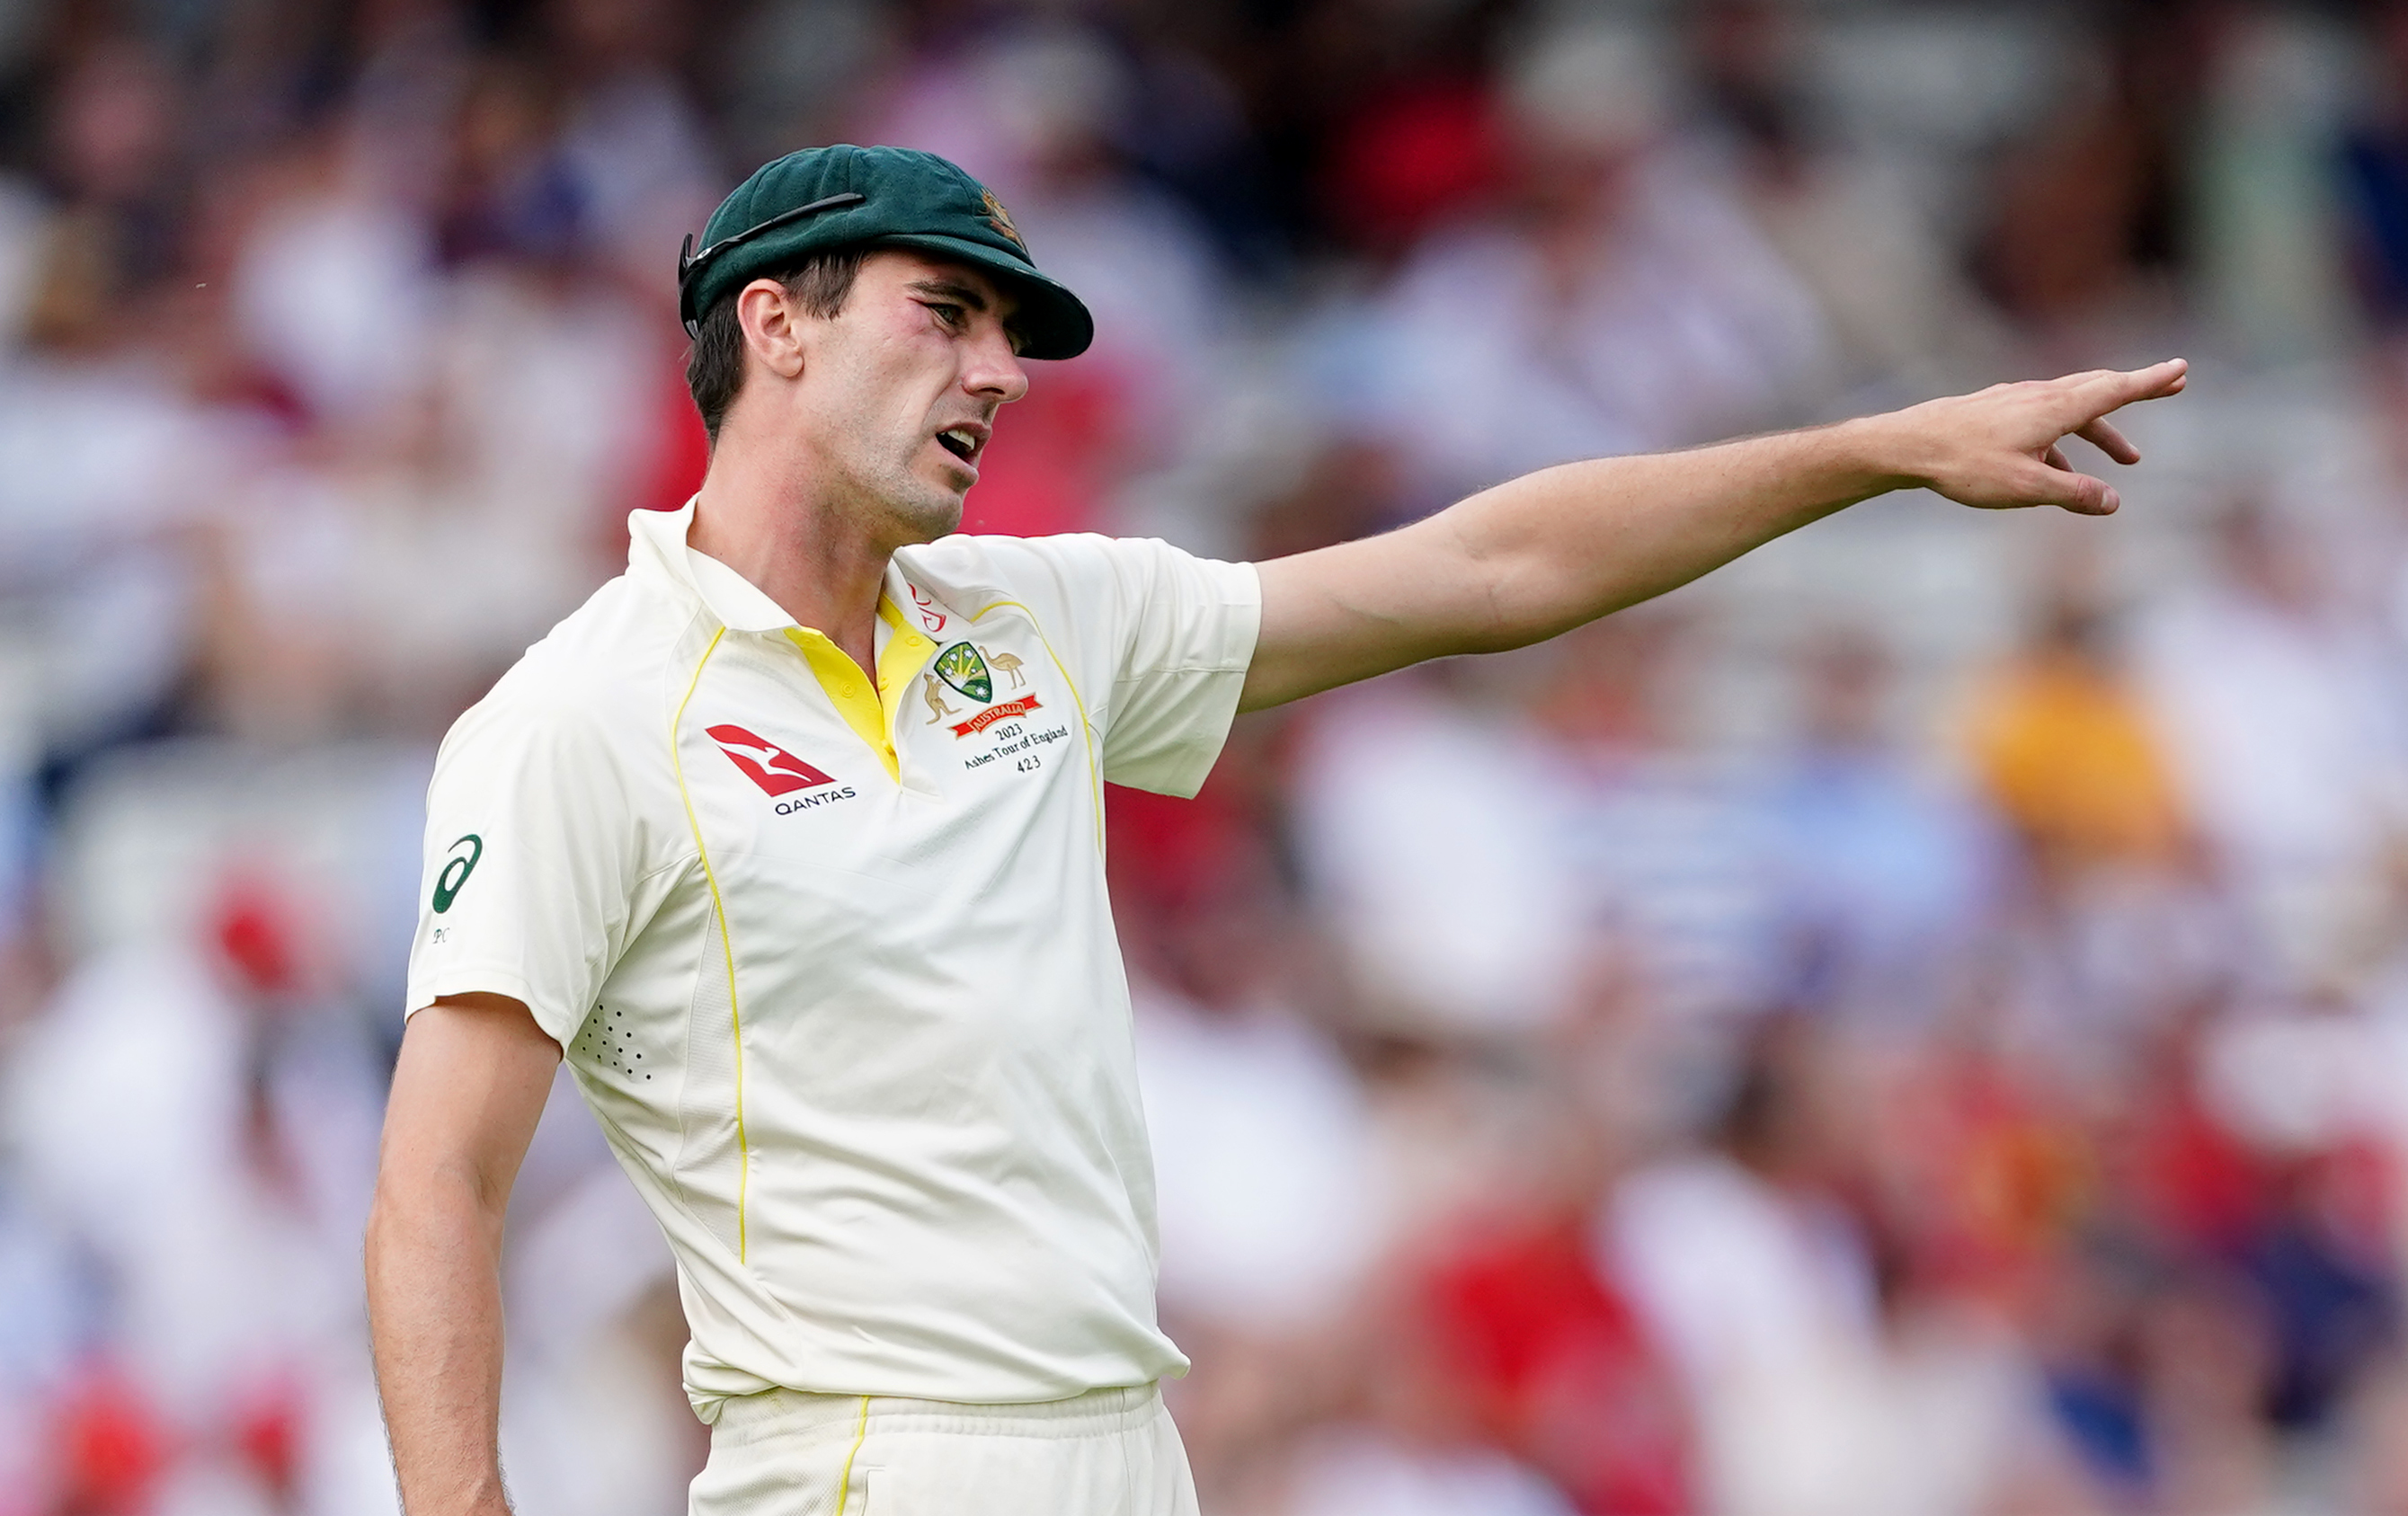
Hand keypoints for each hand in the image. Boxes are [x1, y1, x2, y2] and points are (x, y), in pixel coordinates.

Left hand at [1879, 359, 2188, 515]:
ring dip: (2103, 430)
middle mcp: (2040, 396)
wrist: (1909, 445)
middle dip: (2136, 390)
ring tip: (2128, 459)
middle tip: (2172, 386)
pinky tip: (2062, 470)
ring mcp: (2017, 402)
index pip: (2115, 389)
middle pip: (2099, 388)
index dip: (2151, 381)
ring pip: (2072, 408)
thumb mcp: (2026, 487)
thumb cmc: (1965, 465)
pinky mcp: (1997, 413)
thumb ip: (2072, 493)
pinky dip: (2065, 441)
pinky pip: (2044, 423)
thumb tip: (2112, 502)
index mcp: (2055, 408)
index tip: (2181, 369)